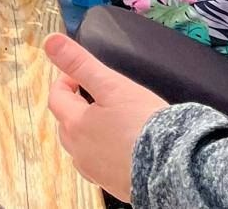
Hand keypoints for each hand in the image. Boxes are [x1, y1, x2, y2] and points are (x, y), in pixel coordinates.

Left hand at [44, 33, 166, 202]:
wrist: (176, 168)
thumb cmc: (143, 125)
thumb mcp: (111, 85)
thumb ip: (80, 63)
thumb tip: (51, 41)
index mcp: (75, 126)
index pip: (56, 98)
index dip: (65, 81)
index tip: (80, 76)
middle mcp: (80, 153)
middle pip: (66, 125)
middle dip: (75, 107)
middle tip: (95, 96)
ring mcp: (97, 173)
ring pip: (82, 148)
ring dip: (89, 133)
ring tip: (110, 121)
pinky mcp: (116, 186)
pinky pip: (101, 167)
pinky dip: (105, 154)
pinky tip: (122, 148)